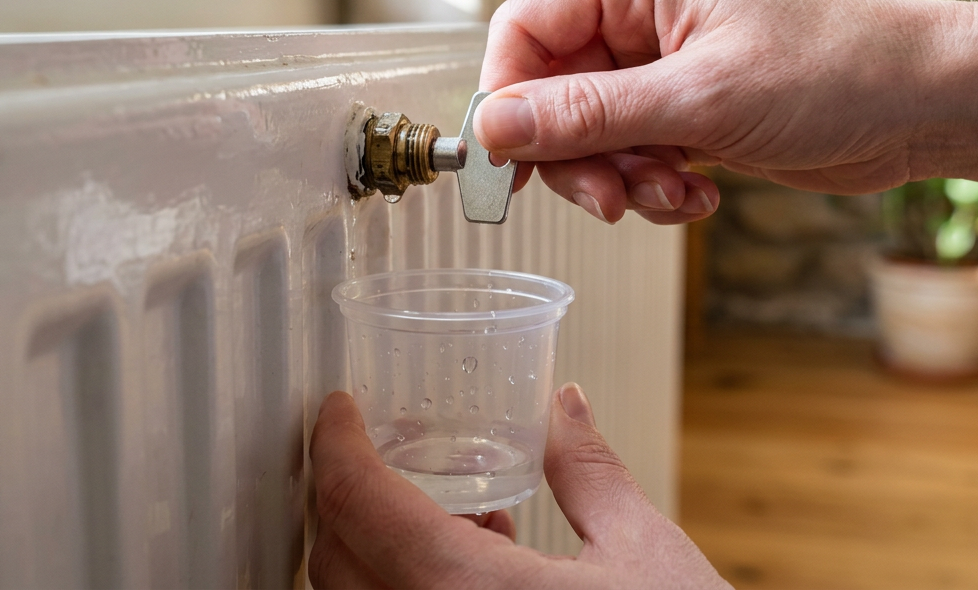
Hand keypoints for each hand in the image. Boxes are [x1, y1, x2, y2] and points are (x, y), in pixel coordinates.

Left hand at [309, 384, 728, 588]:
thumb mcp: (644, 552)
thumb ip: (587, 470)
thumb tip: (565, 405)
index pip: (357, 504)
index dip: (336, 443)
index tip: (339, 410)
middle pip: (334, 560)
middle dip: (345, 497)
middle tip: (377, 451)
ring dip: (374, 550)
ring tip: (446, 513)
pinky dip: (407, 588)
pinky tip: (476, 566)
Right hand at [475, 0, 948, 223]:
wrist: (924, 104)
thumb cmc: (835, 70)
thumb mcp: (700, 98)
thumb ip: (586, 116)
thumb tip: (493, 128)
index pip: (525, 28)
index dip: (507, 100)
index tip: (508, 163)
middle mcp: (642, 10)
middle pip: (552, 91)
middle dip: (577, 155)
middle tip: (608, 200)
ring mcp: (664, 60)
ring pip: (590, 131)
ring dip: (621, 177)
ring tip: (672, 194)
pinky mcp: (687, 104)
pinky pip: (632, 151)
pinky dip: (652, 184)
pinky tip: (697, 195)